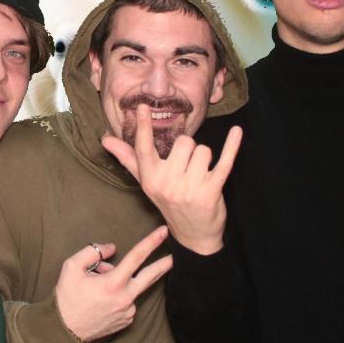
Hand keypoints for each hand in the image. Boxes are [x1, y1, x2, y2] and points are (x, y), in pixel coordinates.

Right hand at [55, 226, 173, 342]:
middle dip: (165, 263)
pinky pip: (128, 301)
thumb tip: (112, 248)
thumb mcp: (71, 267)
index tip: (164, 232)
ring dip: (122, 282)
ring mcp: (128, 311)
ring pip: (131, 288)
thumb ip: (93, 252)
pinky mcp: (127, 321)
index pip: (137, 257)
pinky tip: (103, 301)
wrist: (63, 330)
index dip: (151, 242)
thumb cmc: (66, 297)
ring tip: (98, 288)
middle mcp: (125, 298)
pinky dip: (119, 296)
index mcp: (113, 283)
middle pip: (151, 276)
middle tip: (178, 254)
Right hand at [102, 104, 241, 255]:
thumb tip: (106, 140)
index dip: (143, 126)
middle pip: (184, 143)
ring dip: (205, 159)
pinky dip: (232, 146)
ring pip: (203, 150)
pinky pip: (224, 161)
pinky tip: (237, 132)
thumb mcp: (147, 183)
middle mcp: (167, 184)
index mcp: (151, 179)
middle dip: (189, 150)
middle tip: (187, 169)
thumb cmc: (169, 202)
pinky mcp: (211, 191)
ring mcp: (190, 188)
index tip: (143, 106)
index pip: (144, 148)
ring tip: (200, 176)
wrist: (194, 236)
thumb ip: (129, 159)